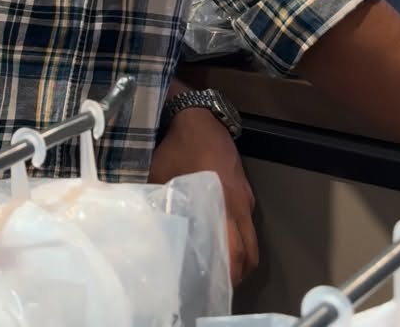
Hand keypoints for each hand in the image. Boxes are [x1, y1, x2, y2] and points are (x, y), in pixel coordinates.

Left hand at [148, 106, 257, 285]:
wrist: (198, 114)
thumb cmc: (179, 146)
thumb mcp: (161, 177)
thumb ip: (159, 206)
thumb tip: (149, 232)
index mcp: (223, 204)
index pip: (237, 250)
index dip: (229, 272)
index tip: (215, 285)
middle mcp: (239, 204)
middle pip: (250, 250)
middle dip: (237, 271)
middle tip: (217, 283)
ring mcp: (244, 194)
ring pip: (250, 235)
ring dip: (239, 254)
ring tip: (217, 264)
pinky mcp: (243, 186)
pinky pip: (246, 219)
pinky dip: (236, 233)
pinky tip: (217, 233)